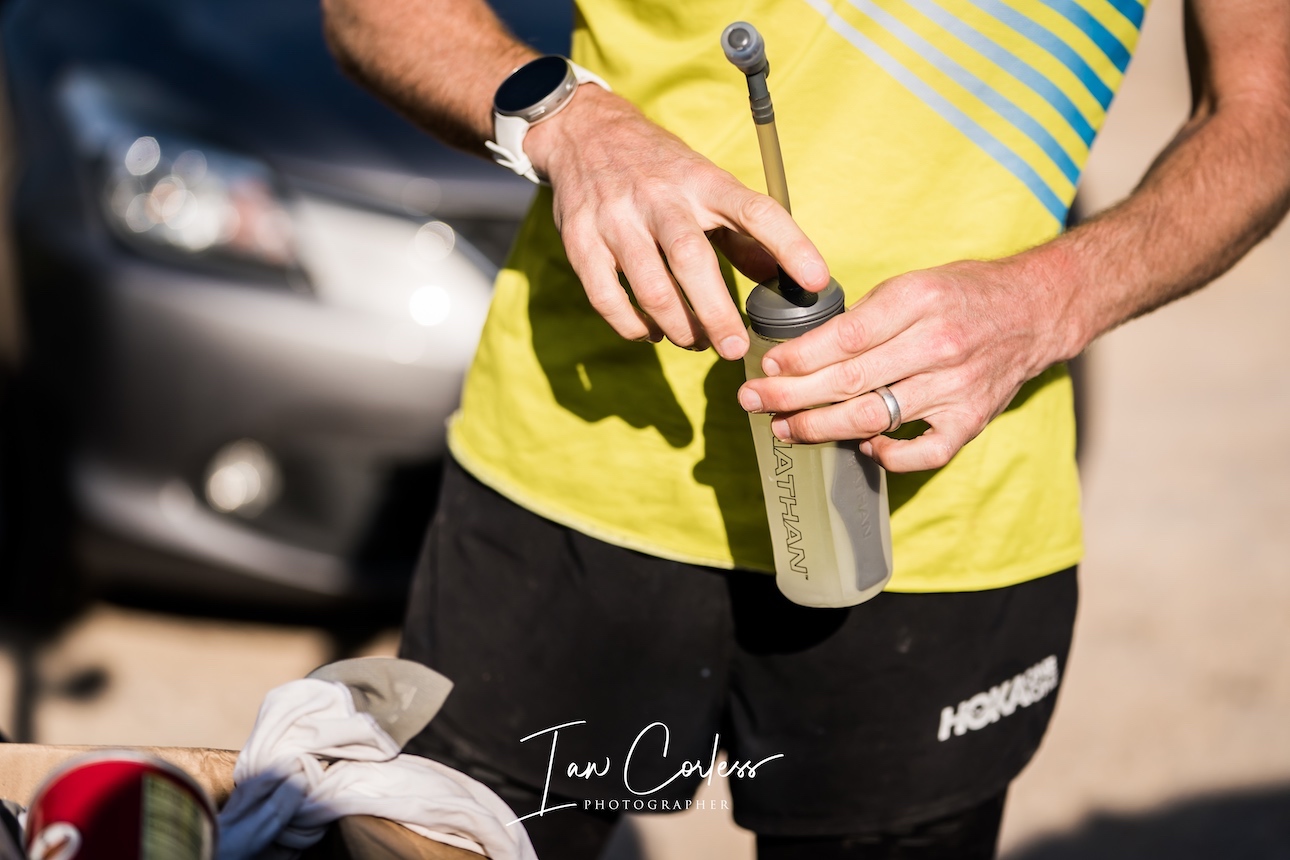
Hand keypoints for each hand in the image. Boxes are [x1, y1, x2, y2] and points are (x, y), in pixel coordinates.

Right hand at [525, 85, 829, 359]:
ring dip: (678, 326)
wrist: (584, 133)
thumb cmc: (660, 169)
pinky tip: (651, 333)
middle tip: (736, 348)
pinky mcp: (581, 240)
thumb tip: (782, 280)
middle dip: (717, 313)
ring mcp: (616, 218)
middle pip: (692, 260)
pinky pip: (606, 297)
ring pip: (650, 286)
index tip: (816, 281)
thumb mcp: (706, 185)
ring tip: (695, 341)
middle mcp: (661, 197)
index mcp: (703, 180)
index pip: (756, 210)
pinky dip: (632, 326)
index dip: (790, 245)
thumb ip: (742, 234)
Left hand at [736, 255, 1077, 471]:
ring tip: (786, 429)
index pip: (845, 338)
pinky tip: (863, 447)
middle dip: (792, 395)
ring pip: (875, 416)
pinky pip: (924, 452)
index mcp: (918, 301)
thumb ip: (865, 317)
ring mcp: (956, 386)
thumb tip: (803, 351)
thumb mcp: (913, 283)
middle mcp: (938, 344)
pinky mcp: (971, 419)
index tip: (767, 366)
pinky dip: (889, 456)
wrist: (1036, 310)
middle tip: (752, 402)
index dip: (799, 357)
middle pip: (850, 380)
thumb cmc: (963, 294)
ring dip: (822, 427)